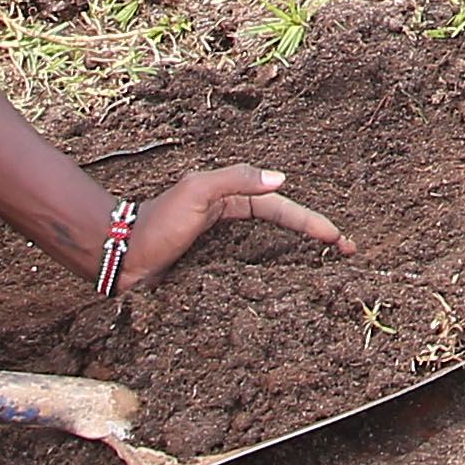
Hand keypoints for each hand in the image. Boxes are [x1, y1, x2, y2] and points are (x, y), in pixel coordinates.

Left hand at [118, 165, 352, 286]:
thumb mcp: (197, 192)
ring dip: (297, 253)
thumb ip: (236, 180)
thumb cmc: (157, 223)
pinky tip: (283, 285)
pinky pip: (250, 264)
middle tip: (345, 251)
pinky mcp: (210, 265)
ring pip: (269, 244)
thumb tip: (280, 179)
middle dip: (314, 234)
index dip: (310, 222)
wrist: (120, 257)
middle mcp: (228, 216)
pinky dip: (272, 270)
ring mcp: (220, 242)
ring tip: (325, 267)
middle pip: (281, 223)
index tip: (337, 239)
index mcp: (230, 196)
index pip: (280, 207)